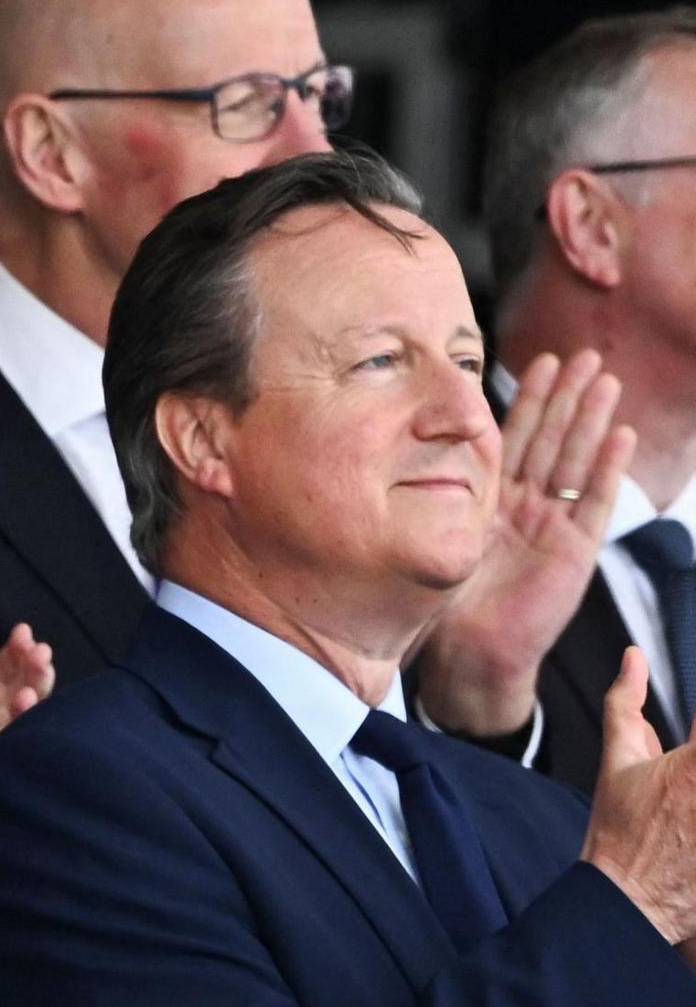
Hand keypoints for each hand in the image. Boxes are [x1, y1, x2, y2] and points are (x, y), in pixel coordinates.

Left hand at [418, 350, 632, 736]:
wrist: (466, 651)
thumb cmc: (441, 600)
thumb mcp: (430, 535)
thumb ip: (427, 497)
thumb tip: (386, 452)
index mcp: (490, 499)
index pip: (514, 437)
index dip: (529, 400)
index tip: (539, 359)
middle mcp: (525, 506)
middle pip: (552, 439)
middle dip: (568, 397)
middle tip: (585, 354)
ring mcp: (552, 525)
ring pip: (576, 460)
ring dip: (592, 419)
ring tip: (607, 379)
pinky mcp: (573, 550)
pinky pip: (593, 502)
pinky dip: (607, 469)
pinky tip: (620, 435)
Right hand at [582, 649, 695, 946]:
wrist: (630, 902)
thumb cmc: (622, 837)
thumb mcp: (617, 763)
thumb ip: (624, 704)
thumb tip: (633, 658)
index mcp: (695, 764)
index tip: (692, 735)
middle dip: (695, 760)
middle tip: (684, 781)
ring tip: (687, 802)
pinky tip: (693, 820)